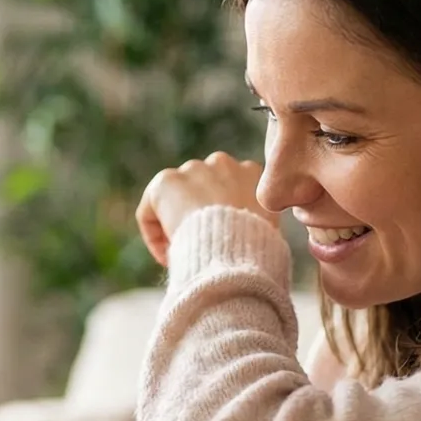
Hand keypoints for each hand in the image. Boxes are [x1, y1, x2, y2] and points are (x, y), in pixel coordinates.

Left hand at [135, 152, 278, 267]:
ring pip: (175, 201)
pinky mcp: (165, 182)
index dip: (223, 220)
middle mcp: (222, 163)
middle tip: (200, 250)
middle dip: (197, 218)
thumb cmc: (258, 248)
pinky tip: (167, 258)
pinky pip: (150, 211)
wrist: (235, 245)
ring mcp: (192, 169)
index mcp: (252, 173)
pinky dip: (154, 236)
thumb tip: (250, 238)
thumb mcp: (270, 231)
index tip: (222, 245)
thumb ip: (258, 222)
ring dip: (177, 226)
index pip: (230, 190)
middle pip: (200, 192)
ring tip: (185, 255)